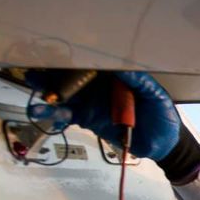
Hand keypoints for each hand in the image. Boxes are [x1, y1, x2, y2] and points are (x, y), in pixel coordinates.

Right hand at [28, 71, 179, 159]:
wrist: (162, 145)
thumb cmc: (162, 116)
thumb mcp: (156, 95)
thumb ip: (139, 81)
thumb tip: (124, 66)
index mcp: (115, 75)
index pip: (93, 63)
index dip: (77, 59)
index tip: (63, 55)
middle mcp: (99, 85)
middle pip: (73, 77)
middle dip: (55, 73)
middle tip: (39, 70)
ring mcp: (91, 102)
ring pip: (66, 94)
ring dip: (50, 91)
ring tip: (37, 89)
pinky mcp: (88, 118)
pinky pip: (68, 114)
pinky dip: (55, 112)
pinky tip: (43, 110)